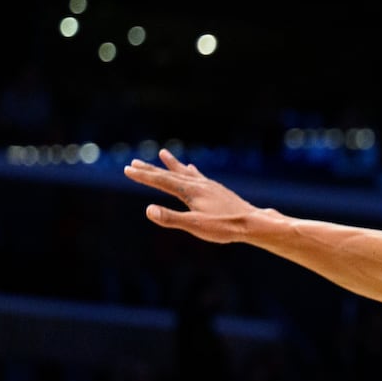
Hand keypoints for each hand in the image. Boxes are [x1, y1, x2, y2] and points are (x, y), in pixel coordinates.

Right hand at [123, 149, 257, 243]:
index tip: (127, 169)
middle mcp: (199, 184)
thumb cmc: (225, 227)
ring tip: (163, 154)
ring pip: (185, 172)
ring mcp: (209, 186)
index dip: (143, 176)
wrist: (254, 224)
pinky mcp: (218, 190)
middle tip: (134, 163)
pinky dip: (191, 171)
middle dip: (151, 169)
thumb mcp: (196, 225)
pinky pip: (199, 176)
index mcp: (190, 191)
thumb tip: (148, 210)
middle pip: (170, 174)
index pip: (161, 181)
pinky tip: (191, 168)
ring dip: (172, 165)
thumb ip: (171, 218)